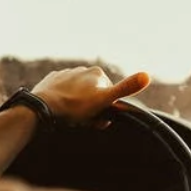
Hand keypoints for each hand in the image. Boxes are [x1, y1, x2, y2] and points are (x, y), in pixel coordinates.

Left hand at [30, 66, 150, 125]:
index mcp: (97, 73)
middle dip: (92, 108)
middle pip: (94, 95)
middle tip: (84, 121)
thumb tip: (147, 75)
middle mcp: (82, 69)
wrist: (43, 106)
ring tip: (71, 117)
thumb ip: (126, 88)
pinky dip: (64, 102)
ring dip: (78, 106)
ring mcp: (66, 74)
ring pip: (78, 94)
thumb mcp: (104, 100)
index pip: (109, 95)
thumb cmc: (75, 106)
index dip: (106, 109)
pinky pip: (62, 93)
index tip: (98, 118)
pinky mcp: (51, 81)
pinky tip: (60, 111)